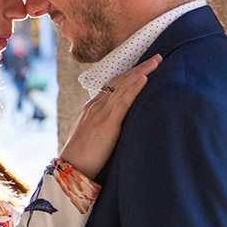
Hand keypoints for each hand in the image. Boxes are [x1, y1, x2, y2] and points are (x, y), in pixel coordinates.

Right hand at [58, 54, 159, 178]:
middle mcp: (96, 106)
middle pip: (120, 80)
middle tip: (157, 57)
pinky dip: (134, 89)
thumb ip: (102, 124)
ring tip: (156, 62)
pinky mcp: (107, 125)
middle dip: (139, 67)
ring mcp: (100, 113)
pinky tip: (145, 79)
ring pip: (123, 86)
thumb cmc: (81, 156)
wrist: (69, 169)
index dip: (130, 73)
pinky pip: (122, 103)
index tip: (144, 66)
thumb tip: (116, 123)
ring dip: (141, 72)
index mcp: (92, 107)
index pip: (113, 84)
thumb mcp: (92, 134)